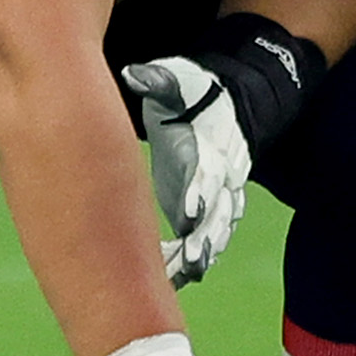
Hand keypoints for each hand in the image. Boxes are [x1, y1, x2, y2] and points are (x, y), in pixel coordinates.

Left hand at [120, 56, 255, 287]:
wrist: (221, 105)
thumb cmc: (192, 92)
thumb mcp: (176, 83)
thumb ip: (157, 82)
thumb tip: (135, 74)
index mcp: (209, 148)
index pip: (208, 175)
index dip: (200, 195)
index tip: (188, 215)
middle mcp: (217, 178)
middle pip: (219, 213)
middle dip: (206, 238)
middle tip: (191, 260)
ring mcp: (212, 198)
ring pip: (214, 233)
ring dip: (199, 256)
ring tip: (182, 277)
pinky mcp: (200, 211)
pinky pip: (200, 240)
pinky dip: (187, 260)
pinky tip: (169, 280)